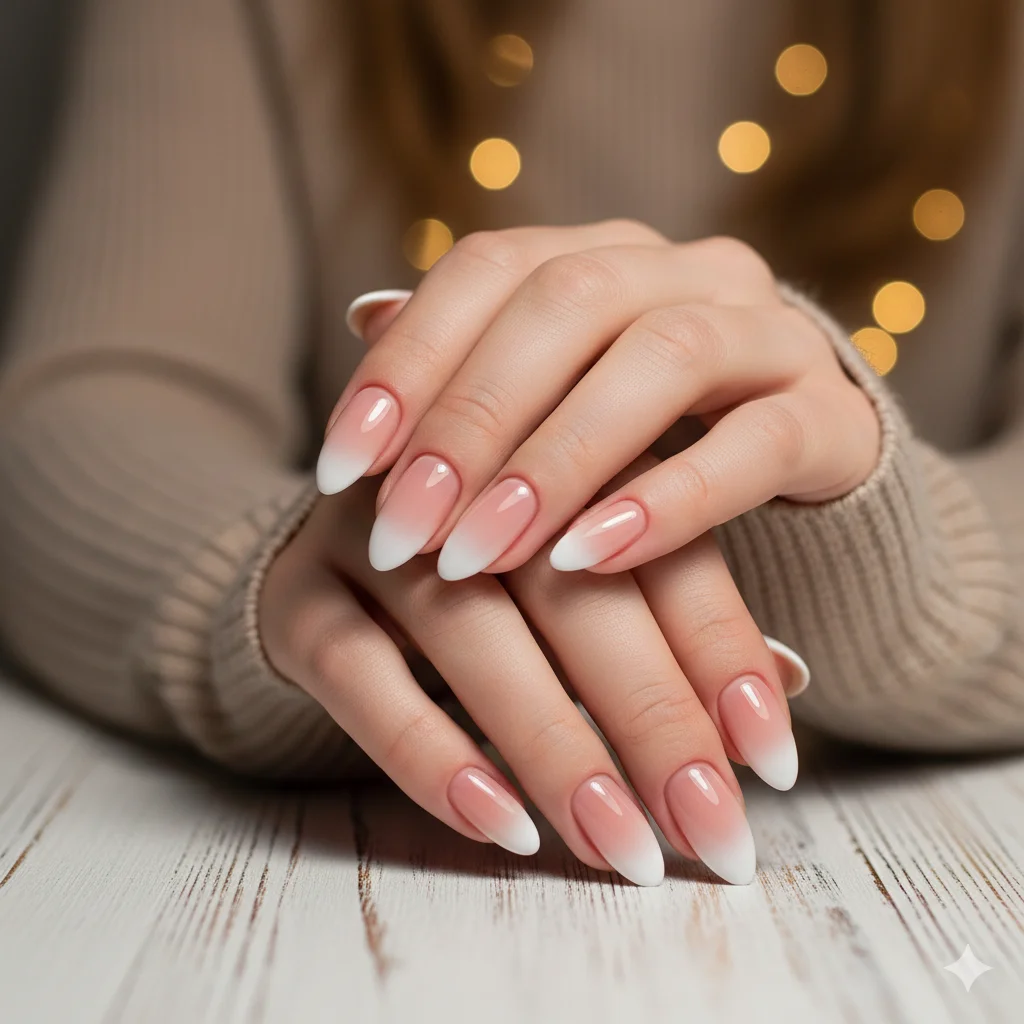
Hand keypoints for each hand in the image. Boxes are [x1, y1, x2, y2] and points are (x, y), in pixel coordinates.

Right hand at [259, 478, 808, 884]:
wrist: (328, 552)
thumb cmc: (486, 571)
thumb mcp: (580, 572)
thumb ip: (670, 611)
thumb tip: (787, 679)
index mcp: (547, 448)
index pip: (651, 543)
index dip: (718, 647)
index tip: (772, 757)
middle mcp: (458, 477)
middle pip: (570, 591)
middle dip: (652, 716)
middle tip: (712, 826)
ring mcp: (368, 532)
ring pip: (470, 635)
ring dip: (555, 746)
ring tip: (624, 848)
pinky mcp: (297, 596)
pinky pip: (362, 680)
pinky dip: (433, 755)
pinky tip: (502, 824)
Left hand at [316, 221, 880, 576]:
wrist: (787, 472)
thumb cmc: (639, 440)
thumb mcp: (547, 398)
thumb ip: (470, 359)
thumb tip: (364, 316)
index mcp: (605, 254)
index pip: (491, 268)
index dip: (408, 360)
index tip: (339, 466)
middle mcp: (686, 270)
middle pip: (567, 304)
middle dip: (471, 421)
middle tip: (403, 527)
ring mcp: (768, 332)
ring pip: (663, 358)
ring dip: (557, 461)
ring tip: (479, 552)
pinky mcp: (829, 415)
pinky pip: (755, 444)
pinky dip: (667, 501)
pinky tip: (588, 560)